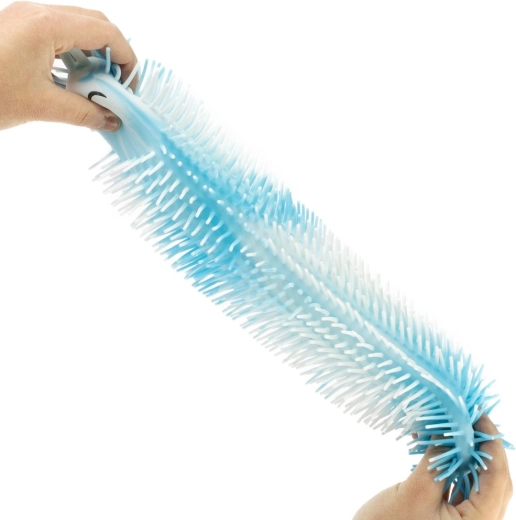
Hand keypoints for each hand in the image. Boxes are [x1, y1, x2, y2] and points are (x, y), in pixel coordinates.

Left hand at [0, 1, 137, 130]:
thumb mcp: (42, 107)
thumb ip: (85, 113)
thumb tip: (112, 120)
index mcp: (46, 25)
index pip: (105, 32)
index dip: (127, 60)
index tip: (129, 89)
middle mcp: (37, 14)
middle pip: (94, 24)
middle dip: (112, 56)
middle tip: (115, 89)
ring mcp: (26, 19)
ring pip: (77, 30)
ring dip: (93, 58)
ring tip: (95, 91)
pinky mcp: (19, 30)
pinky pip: (58, 37)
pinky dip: (74, 58)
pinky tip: (74, 84)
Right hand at [353, 414, 511, 519]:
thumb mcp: (415, 492)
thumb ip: (436, 460)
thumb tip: (449, 429)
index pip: (498, 478)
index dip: (491, 443)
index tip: (479, 415)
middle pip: (491, 478)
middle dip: (478, 445)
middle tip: (465, 415)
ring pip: (473, 479)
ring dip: (461, 451)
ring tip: (446, 425)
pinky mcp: (448, 515)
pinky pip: (456, 484)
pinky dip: (447, 463)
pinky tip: (431, 444)